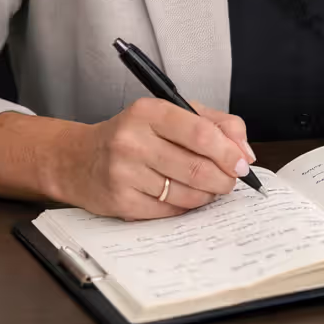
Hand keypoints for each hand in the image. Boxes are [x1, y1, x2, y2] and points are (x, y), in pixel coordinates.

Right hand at [51, 98, 256, 219]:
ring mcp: (124, 173)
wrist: (79, 160)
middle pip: (197, 168)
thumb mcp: (172, 114)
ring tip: (207, 188)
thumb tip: (244, 152)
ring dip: (207, 195)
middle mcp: (133, 141)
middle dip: (224, 179)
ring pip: (186, 194)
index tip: (242, 163)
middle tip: (230, 180)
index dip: (228, 152)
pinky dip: (185, 207)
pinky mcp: (120, 202)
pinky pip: (169, 211)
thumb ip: (215, 124)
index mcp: (149, 112)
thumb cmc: (134, 134)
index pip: (201, 133)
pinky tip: (182, 197)